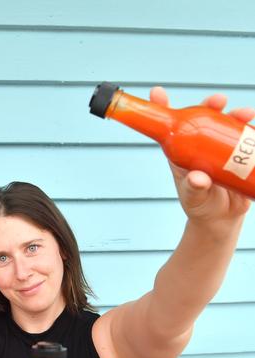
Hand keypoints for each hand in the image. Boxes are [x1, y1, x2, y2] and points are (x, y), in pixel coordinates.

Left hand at [150, 86, 251, 226]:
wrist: (221, 218)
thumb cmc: (200, 205)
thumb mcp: (193, 197)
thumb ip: (193, 188)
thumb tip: (197, 178)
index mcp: (180, 151)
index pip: (169, 125)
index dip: (163, 107)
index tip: (158, 91)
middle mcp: (199, 144)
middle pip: (203, 117)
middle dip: (210, 104)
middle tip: (219, 101)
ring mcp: (220, 147)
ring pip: (227, 123)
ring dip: (237, 114)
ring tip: (246, 114)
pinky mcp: (239, 154)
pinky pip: (247, 137)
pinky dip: (253, 129)